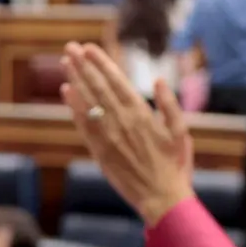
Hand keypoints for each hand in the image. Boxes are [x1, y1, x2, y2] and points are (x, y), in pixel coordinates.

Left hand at [59, 42, 193, 225]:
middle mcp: (121, 122)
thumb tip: (158, 80)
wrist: (162, 199)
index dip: (101, 63)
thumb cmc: (175, 165)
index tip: (89, 47)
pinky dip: (74, 107)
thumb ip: (170, 105)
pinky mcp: (100, 151)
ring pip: (87, 103)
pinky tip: (66, 92)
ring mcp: (108, 137)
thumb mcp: (180, 133)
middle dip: (83, 65)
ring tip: (64, 62)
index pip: (116, 81)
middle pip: (97, 87)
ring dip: (75, 80)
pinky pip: (83, 125)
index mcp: (141, 114)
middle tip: (70, 47)